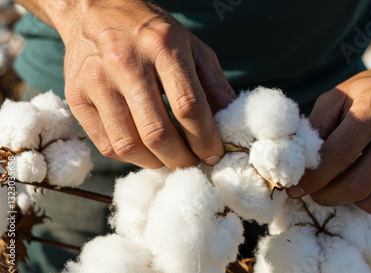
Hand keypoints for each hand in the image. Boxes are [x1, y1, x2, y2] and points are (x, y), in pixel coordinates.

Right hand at [60, 1, 234, 168]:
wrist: (97, 12)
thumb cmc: (154, 35)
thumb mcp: (193, 48)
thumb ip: (214, 86)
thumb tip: (231, 124)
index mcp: (163, 46)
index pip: (188, 106)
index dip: (205, 139)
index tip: (214, 155)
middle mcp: (126, 62)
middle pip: (157, 132)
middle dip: (181, 159)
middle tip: (193, 164)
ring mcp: (97, 81)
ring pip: (128, 145)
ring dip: (156, 163)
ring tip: (169, 159)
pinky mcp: (77, 97)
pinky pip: (106, 145)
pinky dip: (131, 156)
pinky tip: (144, 149)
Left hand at [287, 66, 370, 213]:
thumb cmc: (368, 92)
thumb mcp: (336, 97)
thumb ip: (315, 128)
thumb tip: (298, 166)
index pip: (339, 153)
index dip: (313, 176)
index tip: (294, 187)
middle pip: (357, 184)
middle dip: (325, 196)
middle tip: (312, 192)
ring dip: (346, 201)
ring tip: (335, 185)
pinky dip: (369, 198)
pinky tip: (361, 179)